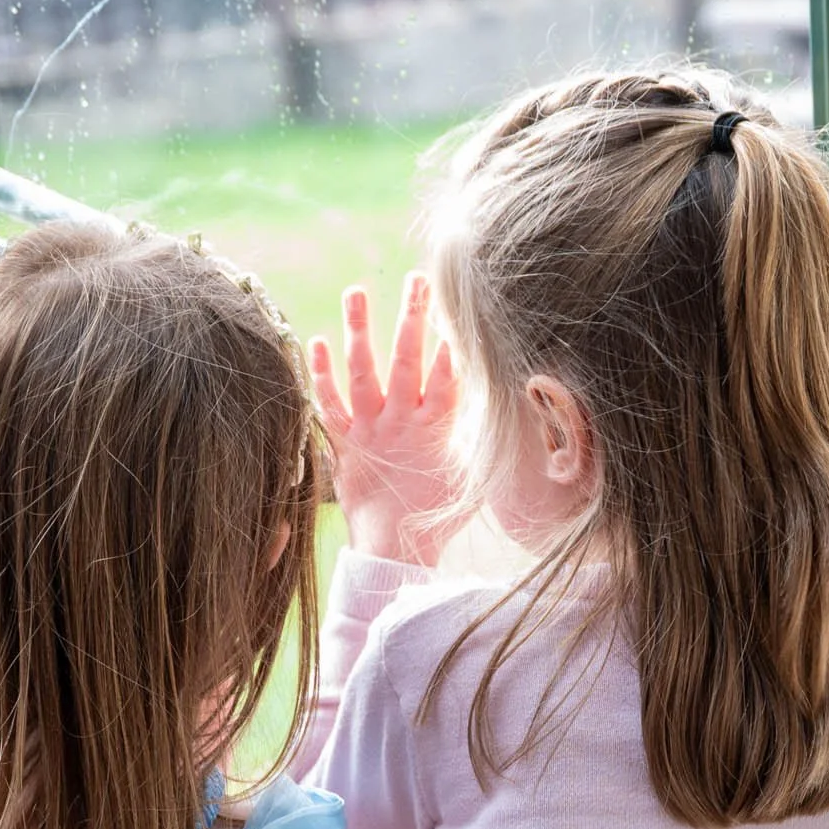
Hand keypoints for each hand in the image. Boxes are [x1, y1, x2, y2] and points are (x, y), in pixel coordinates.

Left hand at [308, 274, 461, 566]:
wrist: (395, 548)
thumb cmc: (438, 516)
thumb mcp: (473, 476)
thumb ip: (483, 438)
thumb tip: (510, 411)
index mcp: (436, 427)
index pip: (446, 375)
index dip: (450, 343)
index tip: (452, 310)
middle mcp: (401, 421)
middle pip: (407, 360)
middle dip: (412, 316)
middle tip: (416, 279)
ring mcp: (370, 428)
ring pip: (363, 371)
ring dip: (360, 329)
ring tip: (356, 291)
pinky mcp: (345, 442)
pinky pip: (329, 403)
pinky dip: (320, 373)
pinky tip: (318, 340)